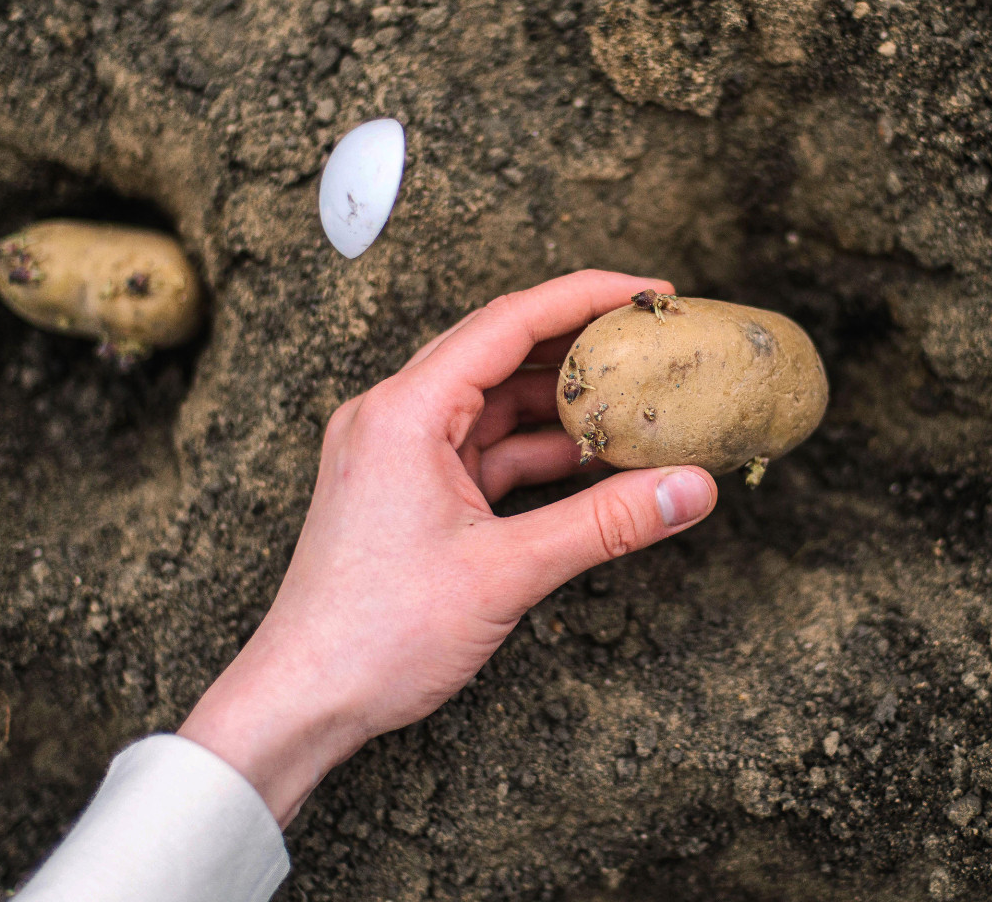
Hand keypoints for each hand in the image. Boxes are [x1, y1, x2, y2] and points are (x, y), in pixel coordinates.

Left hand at [178, 270, 718, 823]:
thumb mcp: (507, 571)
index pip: (508, 321)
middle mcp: (394, 417)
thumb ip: (606, 524)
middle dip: (581, 345)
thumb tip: (688, 489)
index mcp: (404, 412)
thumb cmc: (375, 634)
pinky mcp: (407, 492)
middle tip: (652, 341)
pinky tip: (592, 464)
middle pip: (501, 352)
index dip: (586, 296)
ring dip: (563, 407)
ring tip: (637, 405)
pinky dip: (537, 453)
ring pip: (495, 405)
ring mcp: (397, 454)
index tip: (650, 292)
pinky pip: (484, 450)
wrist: (303, 700)